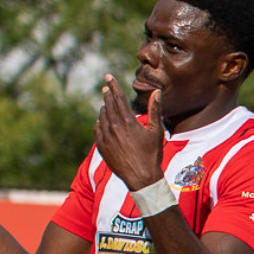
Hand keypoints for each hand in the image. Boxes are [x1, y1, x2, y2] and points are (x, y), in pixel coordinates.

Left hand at [94, 74, 168, 194]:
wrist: (141, 177)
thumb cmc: (152, 154)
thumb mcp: (156, 131)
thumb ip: (155, 109)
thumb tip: (157, 91)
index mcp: (128, 121)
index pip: (118, 98)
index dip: (113, 86)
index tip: (108, 77)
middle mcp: (114, 127)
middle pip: (108, 105)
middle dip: (107, 94)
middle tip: (105, 87)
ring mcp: (106, 137)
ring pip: (102, 116)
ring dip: (104, 107)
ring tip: (105, 103)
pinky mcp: (101, 146)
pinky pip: (97, 129)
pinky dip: (99, 122)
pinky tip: (101, 120)